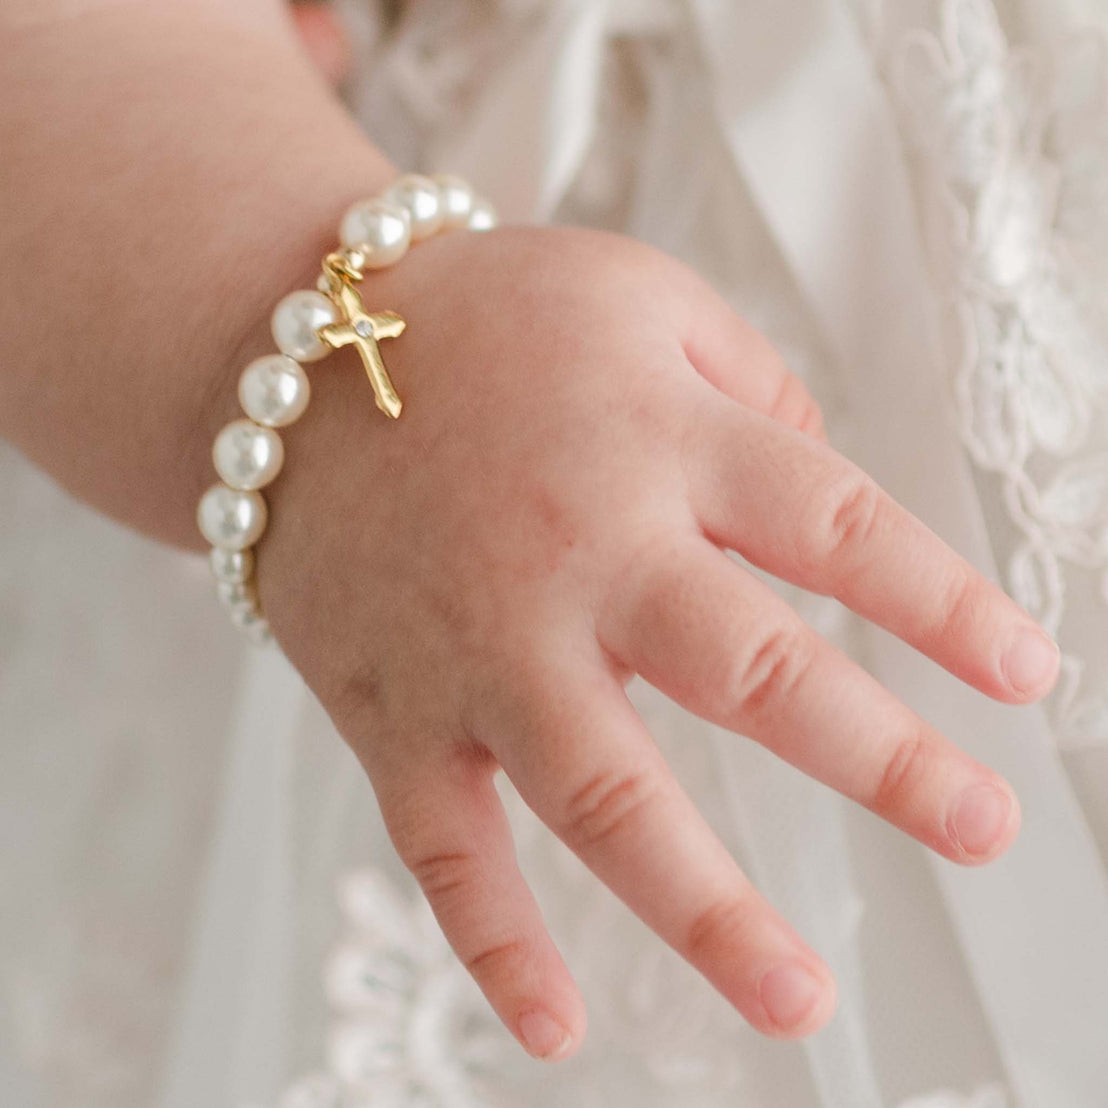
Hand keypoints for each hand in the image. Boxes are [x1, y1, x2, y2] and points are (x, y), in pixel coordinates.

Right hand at [252, 224, 1059, 1060]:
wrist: (293, 363)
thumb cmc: (486, 322)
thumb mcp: (639, 299)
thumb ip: (751, 390)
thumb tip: (830, 486)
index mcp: (659, 442)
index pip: (837, 528)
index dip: (943, 604)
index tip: (1026, 676)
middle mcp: (579, 551)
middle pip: (751, 671)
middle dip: (880, 757)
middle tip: (979, 827)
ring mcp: (481, 646)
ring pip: (603, 792)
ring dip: (706, 905)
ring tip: (796, 995)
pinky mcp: (396, 711)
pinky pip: (444, 845)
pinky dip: (496, 942)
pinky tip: (559, 1026)